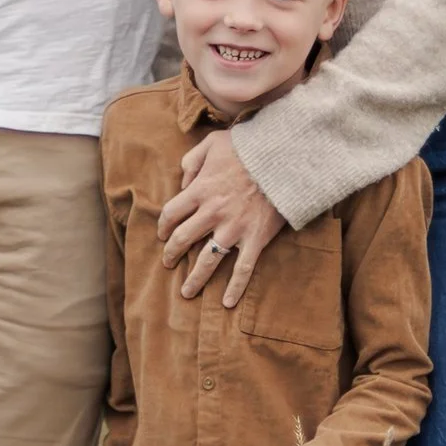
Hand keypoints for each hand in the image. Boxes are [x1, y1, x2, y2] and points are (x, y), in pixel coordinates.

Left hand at [159, 134, 285, 309]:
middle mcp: (212, 212)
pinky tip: (227, 302)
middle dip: (171, 253)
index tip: (162, 233)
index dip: (162, 226)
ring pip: (207, 260)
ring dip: (195, 278)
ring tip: (186, 291)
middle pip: (182, 239)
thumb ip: (192, 160)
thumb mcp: (213, 143)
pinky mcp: (255, 238)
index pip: (171, 213)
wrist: (283, 158)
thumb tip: (183, 182)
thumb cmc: (248, 147)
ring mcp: (234, 228)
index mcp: (200, 190)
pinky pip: (243, 269)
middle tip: (168, 262)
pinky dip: (235, 287)